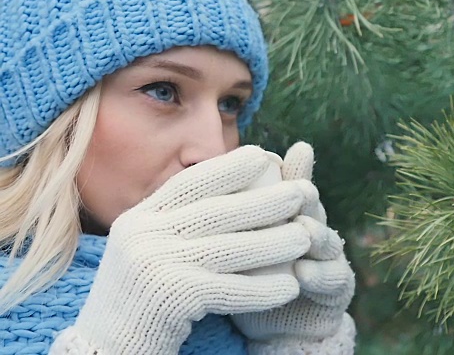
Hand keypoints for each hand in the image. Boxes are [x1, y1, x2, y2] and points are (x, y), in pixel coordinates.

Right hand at [51, 146, 318, 353]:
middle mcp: (142, 235)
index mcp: (138, 218)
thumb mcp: (147, 249)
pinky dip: (262, 289)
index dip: (229, 167)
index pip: (189, 183)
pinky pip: (227, 290)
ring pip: (228, 249)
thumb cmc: (140, 296)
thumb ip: (175, 222)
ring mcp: (153, 265)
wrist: (108, 348)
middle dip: (265, 201)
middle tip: (304, 191)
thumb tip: (223, 188)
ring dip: (273, 243)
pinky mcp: (169, 298)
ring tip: (306, 237)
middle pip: (215, 212)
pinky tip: (290, 286)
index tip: (264, 156)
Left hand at [231, 142, 355, 343]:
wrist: (276, 328)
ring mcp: (330, 259)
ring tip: (304, 230)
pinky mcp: (339, 289)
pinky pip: (333, 280)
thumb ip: (233, 215)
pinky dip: (319, 276)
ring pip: (327, 241)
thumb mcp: (240, 245)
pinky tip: (303, 274)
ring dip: (316, 235)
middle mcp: (313, 230)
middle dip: (304, 197)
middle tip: (298, 189)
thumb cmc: (252, 279)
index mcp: (291, 215)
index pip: (290, 187)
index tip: (279, 155)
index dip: (289, 170)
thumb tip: (199, 175)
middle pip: (311, 208)